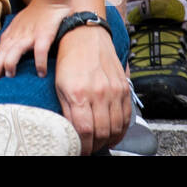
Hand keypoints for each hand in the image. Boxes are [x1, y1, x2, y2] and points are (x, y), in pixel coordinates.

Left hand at [0, 0, 69, 81]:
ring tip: (10, 76)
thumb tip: (6, 52)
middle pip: (3, 52)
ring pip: (15, 51)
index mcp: (12, 33)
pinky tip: (40, 73)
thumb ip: (13, 37)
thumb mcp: (19, 24)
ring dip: (11, 64)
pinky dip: (39, 63)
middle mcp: (18, 35)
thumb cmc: (36, 14)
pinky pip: (39, 51)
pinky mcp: (44, 35)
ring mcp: (30, 35)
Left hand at [54, 24, 129, 154]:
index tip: (80, 151)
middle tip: (89, 149)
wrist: (86, 35)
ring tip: (100, 144)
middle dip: (95, 146)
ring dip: (108, 141)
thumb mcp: (59, 86)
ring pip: (116, 127)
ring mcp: (114, 91)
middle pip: (102, 132)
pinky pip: (126, 116)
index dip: (83, 146)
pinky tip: (114, 135)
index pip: (84, 131)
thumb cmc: (69, 60)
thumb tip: (71, 132)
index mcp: (79, 93)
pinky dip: (121, 130)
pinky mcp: (124, 88)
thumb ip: (66, 111)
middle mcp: (98, 93)